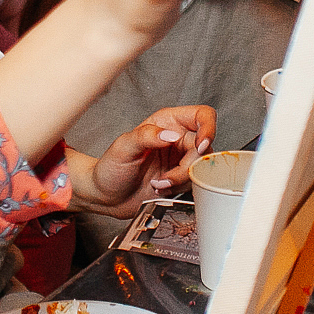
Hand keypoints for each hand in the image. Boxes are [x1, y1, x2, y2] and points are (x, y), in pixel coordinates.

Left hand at [68, 106, 214, 216]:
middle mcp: (178, 138)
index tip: (200, 146)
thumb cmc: (109, 168)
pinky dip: (180, 188)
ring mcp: (181, 159)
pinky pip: (195, 183)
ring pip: (202, 168)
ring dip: (181, 179)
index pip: (202, 116)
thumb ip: (146, 136)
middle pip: (204, 147)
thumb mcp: (123, 147)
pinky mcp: (181, 179)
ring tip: (158, 183)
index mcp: (167, 122)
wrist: (105, 197)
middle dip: (187, 166)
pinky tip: (162, 188)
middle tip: (166, 176)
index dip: (208, 128)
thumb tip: (171, 135)